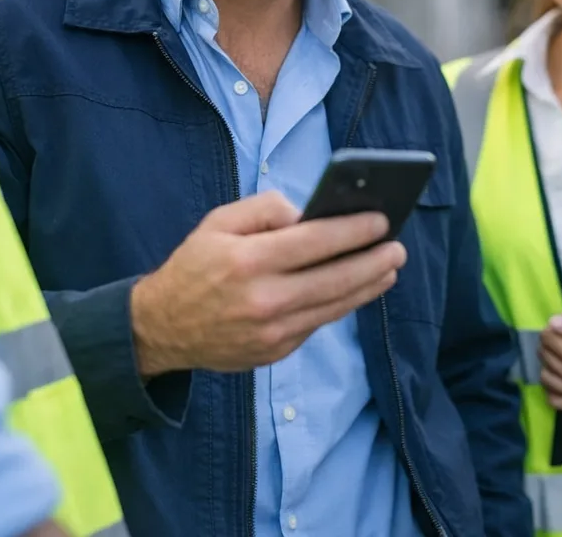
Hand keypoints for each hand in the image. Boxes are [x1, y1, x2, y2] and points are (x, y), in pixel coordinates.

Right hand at [130, 191, 405, 376]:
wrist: (163, 327)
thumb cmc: (194, 266)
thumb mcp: (217, 222)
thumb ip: (263, 209)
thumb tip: (306, 213)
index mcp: (247, 261)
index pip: (314, 242)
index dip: (353, 230)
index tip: (380, 220)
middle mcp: (263, 299)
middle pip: (334, 279)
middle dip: (373, 261)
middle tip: (398, 247)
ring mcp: (271, 331)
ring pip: (333, 306)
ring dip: (367, 286)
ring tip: (389, 268)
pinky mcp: (275, 351)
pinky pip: (318, 323)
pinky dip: (340, 305)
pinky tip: (357, 289)